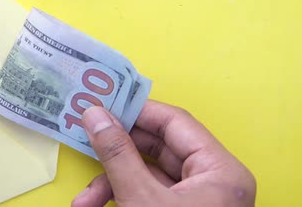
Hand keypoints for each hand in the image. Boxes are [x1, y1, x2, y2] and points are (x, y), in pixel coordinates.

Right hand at [72, 101, 255, 206]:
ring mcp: (196, 199)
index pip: (174, 121)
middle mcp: (212, 180)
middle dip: (115, 154)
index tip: (103, 104)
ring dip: (110, 184)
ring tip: (82, 201)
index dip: (136, 111)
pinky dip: (119, 198)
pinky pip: (146, 195)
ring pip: (146, 174)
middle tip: (86, 140)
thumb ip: (117, 153)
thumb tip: (95, 115)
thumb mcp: (141, 199)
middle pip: (156, 148)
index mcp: (219, 170)